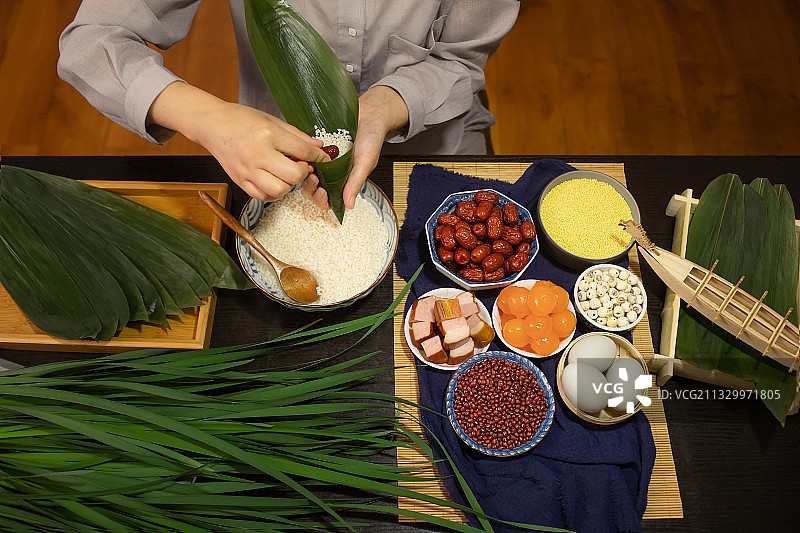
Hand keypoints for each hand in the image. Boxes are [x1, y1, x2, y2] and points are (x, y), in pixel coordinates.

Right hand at [148, 82, 329, 201]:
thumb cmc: (241, 120)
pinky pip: (264, 196)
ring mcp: (247, 170)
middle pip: (293, 175)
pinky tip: (274, 180)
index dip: (318, 157)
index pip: (302, 151)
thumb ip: (297, 136)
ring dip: (289, 184)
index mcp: (267, 134)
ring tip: (285, 173)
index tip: (323, 159)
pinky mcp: (240, 181)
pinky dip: (274, 192)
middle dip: (303, 173)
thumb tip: (318, 147)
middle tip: (301, 165)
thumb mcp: (272, 120)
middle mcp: (257, 154)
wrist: (212, 125)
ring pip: (280, 190)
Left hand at [302, 86, 408, 210]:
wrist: (369, 114)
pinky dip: (302, 155)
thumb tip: (349, 205)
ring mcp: (321, 160)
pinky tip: (305, 152)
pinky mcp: (315, 147)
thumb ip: (356, 183)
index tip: (322, 192)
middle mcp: (330, 173)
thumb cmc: (372, 139)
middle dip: (310, 187)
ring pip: (306, 172)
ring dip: (304, 171)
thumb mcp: (366, 162)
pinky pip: (304, 154)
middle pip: (312, 188)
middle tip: (313, 177)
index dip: (321, 200)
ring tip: (308, 164)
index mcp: (342, 182)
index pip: (327, 199)